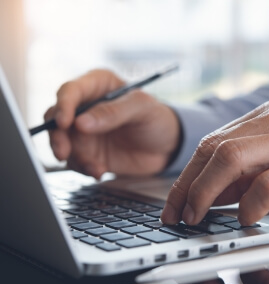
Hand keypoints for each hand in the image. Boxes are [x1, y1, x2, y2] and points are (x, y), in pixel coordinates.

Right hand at [44, 69, 179, 177]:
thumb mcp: (143, 109)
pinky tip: (100, 171)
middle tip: (64, 152)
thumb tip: (81, 123)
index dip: (63, 106)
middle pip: (56, 117)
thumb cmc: (158, 119)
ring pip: (62, 142)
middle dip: (57, 136)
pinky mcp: (88, 152)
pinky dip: (84, 168)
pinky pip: (75, 161)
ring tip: (96, 167)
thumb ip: (114, 112)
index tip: (65, 123)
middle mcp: (85, 106)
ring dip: (74, 157)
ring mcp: (84, 131)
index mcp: (97, 85)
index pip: (70, 91)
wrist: (168, 147)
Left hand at [161, 100, 268, 224]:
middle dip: (188, 186)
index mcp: (267, 116)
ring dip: (206, 192)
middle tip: (179, 215)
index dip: (186, 175)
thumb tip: (205, 194)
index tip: (173, 204)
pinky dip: (250, 204)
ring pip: (233, 158)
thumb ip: (245, 173)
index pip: (212, 141)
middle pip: (215, 147)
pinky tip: (246, 220)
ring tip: (199, 218)